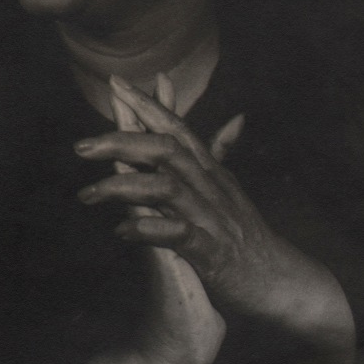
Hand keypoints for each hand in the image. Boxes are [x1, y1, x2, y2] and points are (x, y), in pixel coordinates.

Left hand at [76, 74, 355, 359]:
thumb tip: (235, 117)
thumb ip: (222, 152)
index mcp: (211, 171)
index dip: (147, 104)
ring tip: (88, 195)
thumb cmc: (249, 236)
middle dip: (121, 142)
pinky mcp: (210, 252)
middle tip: (81, 147)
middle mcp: (210, 187)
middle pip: (165, 150)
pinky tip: (121, 232)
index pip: (177, 127)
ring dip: (122, 188)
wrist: (282, 280)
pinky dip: (147, 230)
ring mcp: (211, 217)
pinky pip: (176, 234)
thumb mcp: (233, 188)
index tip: (116, 82)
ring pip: (165, 188)